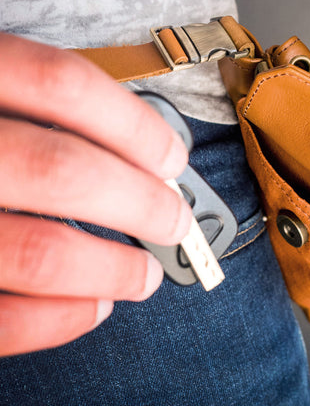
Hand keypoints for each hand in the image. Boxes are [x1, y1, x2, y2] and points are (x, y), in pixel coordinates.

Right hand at [0, 33, 191, 355]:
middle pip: (63, 171)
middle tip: (175, 221)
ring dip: (113, 270)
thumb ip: (37, 110)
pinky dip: (61, 319)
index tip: (174, 159)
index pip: (63, 86)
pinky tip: (94, 306)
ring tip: (145, 275)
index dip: (135, 126)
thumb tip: (139, 161)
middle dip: (141, 204)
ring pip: (39, 253)